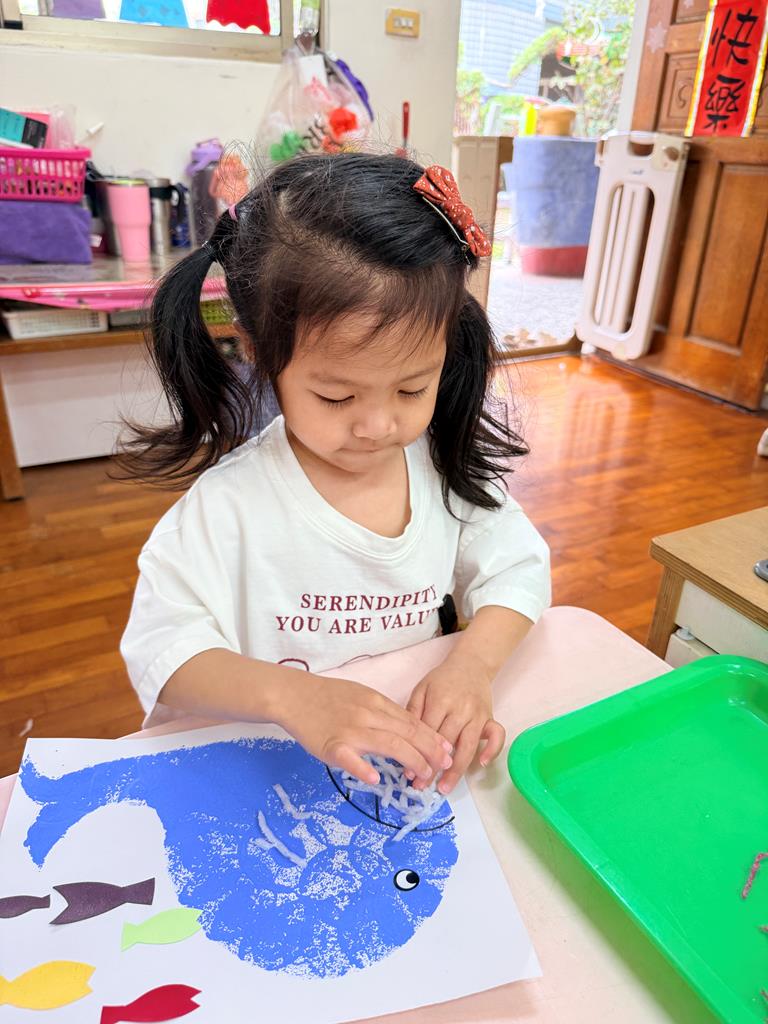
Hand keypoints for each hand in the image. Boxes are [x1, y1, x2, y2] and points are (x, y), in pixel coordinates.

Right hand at [278, 673, 452, 785]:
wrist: (294, 695)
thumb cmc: (328, 696)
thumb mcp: (361, 696)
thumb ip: (383, 712)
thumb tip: (408, 730)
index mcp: (377, 702)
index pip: (412, 721)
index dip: (432, 738)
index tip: (447, 750)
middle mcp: (368, 714)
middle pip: (406, 733)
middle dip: (430, 751)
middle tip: (443, 766)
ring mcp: (350, 730)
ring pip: (388, 744)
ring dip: (411, 761)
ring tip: (422, 777)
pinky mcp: (331, 745)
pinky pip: (350, 758)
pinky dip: (363, 768)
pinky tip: (376, 778)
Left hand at [407, 658, 504, 794]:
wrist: (471, 663)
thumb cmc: (442, 679)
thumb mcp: (421, 689)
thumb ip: (412, 712)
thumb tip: (404, 741)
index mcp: (440, 701)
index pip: (427, 733)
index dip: (417, 754)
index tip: (408, 774)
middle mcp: (460, 709)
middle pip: (446, 743)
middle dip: (432, 768)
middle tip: (421, 788)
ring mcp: (478, 715)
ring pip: (468, 746)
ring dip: (456, 770)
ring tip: (444, 788)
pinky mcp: (490, 717)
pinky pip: (497, 736)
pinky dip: (492, 750)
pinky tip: (482, 765)